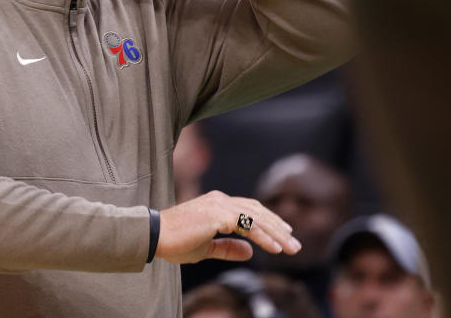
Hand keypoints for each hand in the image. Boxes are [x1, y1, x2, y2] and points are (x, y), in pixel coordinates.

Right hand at [154, 190, 300, 263]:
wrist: (156, 236)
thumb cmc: (176, 241)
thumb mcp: (206, 248)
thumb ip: (228, 248)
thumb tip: (250, 251)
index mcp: (217, 205)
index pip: (250, 210)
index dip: (268, 221)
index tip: (284, 234)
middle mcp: (221, 201)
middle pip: (257, 212)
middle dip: (278, 228)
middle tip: (294, 244)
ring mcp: (220, 206)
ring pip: (257, 217)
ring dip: (276, 233)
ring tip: (291, 247)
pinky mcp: (218, 215)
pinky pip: (248, 225)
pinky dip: (263, 236)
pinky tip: (274, 247)